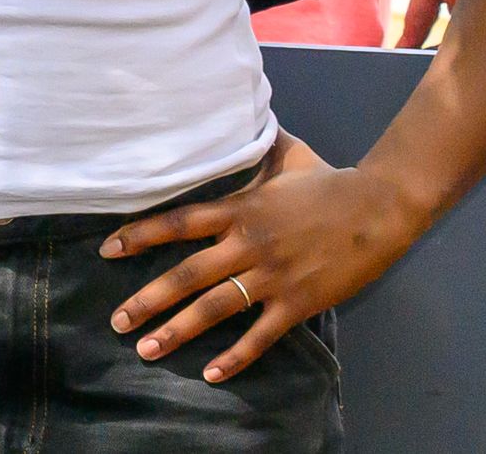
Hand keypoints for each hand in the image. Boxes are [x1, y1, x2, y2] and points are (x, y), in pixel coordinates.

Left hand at [103, 135, 423, 383]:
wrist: (378, 208)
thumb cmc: (329, 181)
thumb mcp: (285, 154)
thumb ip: (253, 145)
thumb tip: (238, 111)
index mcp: (238, 210)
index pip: (177, 223)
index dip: (139, 236)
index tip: (107, 250)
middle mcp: (247, 245)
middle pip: (186, 274)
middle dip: (147, 299)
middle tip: (116, 322)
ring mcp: (272, 276)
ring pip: (214, 308)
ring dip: (177, 331)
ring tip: (147, 349)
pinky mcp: (298, 303)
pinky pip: (261, 336)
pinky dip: (235, 357)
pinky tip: (211, 373)